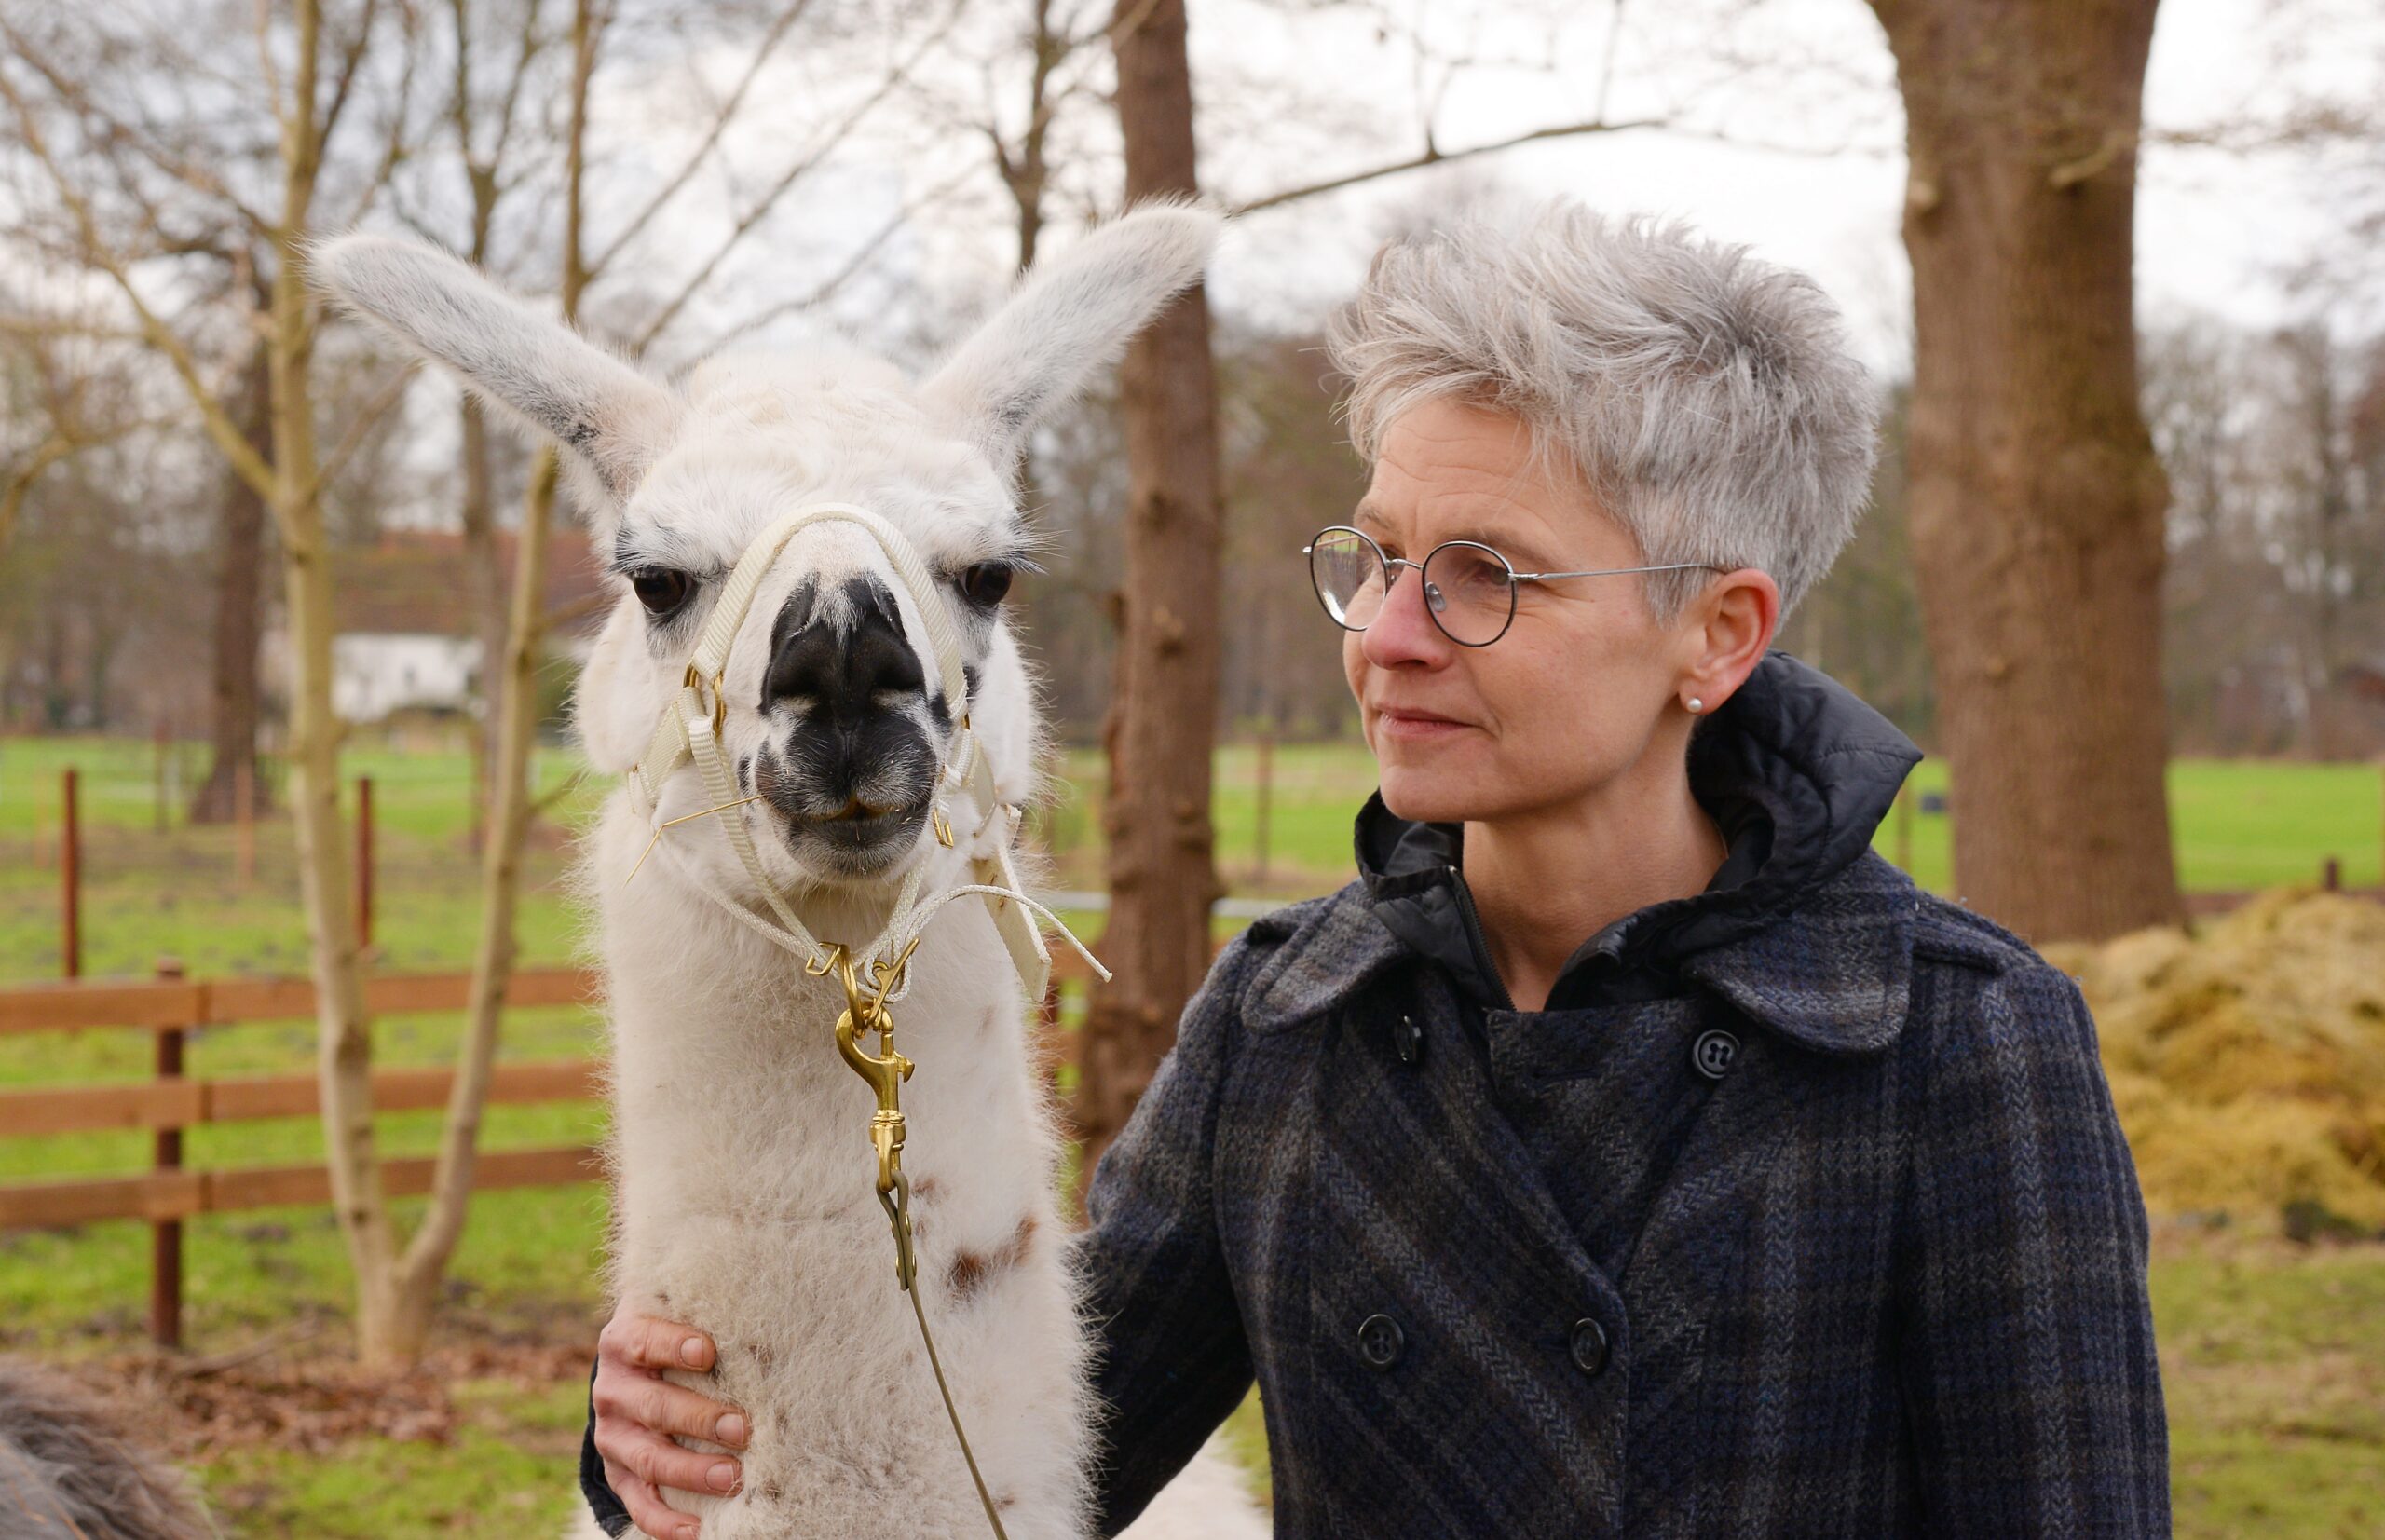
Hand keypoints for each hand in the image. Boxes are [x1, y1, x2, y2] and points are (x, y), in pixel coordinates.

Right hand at [592, 1302, 748, 1539]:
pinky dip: (665, 1521)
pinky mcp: (619, 1474)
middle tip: (742, 1428)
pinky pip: (639, 1503)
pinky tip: (697, 1529)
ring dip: (692, 1470)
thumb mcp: (680, 1313)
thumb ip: (710, 1312)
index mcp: (624, 1342)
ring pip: (650, 1458)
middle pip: (654, 1407)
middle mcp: (612, 1390)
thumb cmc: (675, 1334)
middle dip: (699, 1418)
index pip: (644, 1341)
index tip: (710, 1352)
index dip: (673, 1346)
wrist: (632, 1369)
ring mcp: (613, 1436)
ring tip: (732, 1476)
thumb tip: (772, 1316)